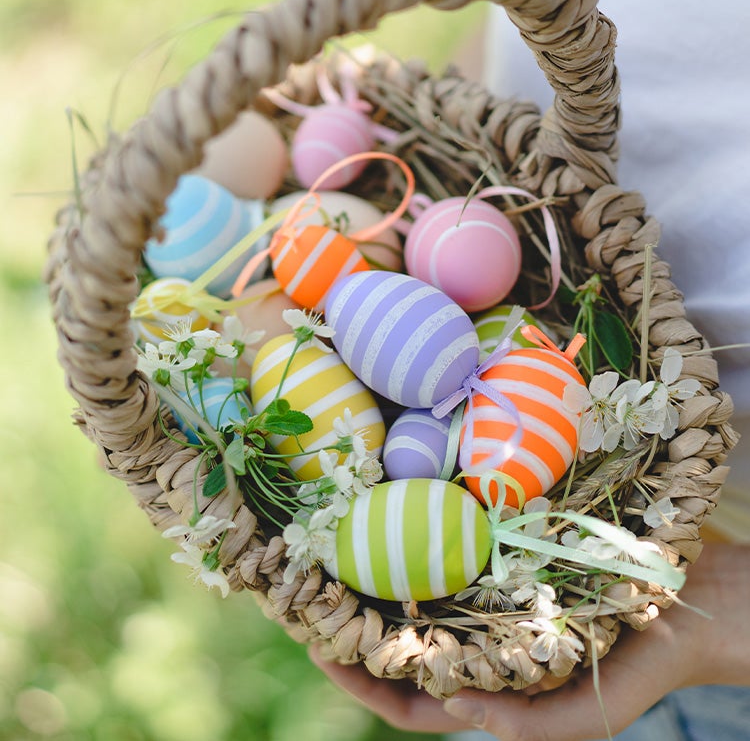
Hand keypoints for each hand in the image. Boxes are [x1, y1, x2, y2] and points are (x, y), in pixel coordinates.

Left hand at [310, 543, 749, 739]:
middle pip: (401, 650)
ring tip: (340, 563)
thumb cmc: (644, 664)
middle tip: (312, 598)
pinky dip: (422, 559)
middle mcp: (480, 651)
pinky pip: (452, 568)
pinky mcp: (506, 573)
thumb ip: (529, 728)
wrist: (690, 602)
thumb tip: (453, 710)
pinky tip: (401, 531)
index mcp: (491, 692)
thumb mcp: (592, 714)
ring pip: (421, 607)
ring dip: (380, 592)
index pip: (408, 703)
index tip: (316, 650)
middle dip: (354, 633)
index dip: (359, 683)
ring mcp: (489, 610)